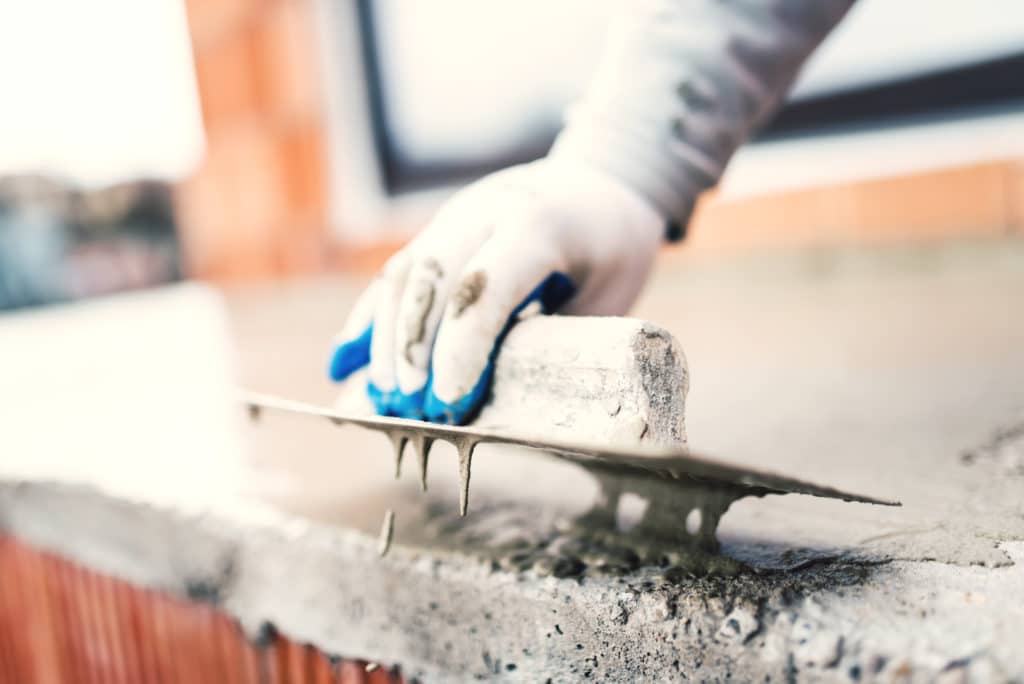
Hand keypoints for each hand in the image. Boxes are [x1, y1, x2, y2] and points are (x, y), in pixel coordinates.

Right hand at [328, 157, 663, 423]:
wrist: (607, 180)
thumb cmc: (613, 251)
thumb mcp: (608, 296)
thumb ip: (558, 343)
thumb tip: (512, 416)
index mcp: (540, 224)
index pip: (486, 283)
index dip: (461, 343)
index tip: (449, 399)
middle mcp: (487, 211)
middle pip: (430, 275)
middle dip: (412, 347)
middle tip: (409, 408)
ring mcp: (456, 216)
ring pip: (404, 272)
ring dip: (385, 340)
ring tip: (382, 398)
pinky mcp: (438, 231)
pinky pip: (396, 274)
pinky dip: (370, 320)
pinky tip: (347, 363)